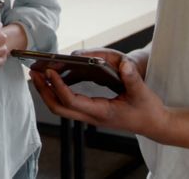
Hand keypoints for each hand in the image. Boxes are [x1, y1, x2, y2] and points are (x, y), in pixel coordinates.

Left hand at [29, 55, 168, 136]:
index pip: (71, 101)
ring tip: (38, 75)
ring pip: (61, 108)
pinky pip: (68, 104)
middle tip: (33, 73)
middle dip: (44, 91)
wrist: (154, 124)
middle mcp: (92, 116)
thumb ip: (132, 79)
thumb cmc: (148, 110)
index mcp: (101, 112)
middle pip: (58, 108)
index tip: (49, 72)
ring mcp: (90, 116)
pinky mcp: (92, 112)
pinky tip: (55, 80)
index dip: (58, 87)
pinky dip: (58, 92)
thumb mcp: (143, 93)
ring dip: (48, 92)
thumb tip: (125, 65)